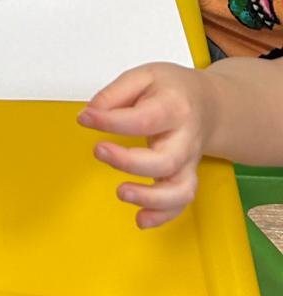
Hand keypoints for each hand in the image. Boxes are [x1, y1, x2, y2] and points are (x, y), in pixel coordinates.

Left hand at [78, 63, 209, 228]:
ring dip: (151, 197)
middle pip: (165, 160)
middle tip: (99, 151)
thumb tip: (91, 114)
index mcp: (174, 107)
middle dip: (129, 162)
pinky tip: (141, 219)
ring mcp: (188, 162)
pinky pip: (181, 202)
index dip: (111, 121)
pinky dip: (163, 215)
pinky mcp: (186, 178)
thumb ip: (115, 93)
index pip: (144, 118)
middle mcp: (186, 139)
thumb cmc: (173, 90)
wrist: (209, 104)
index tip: (86, 118)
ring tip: (122, 192)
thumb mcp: (144, 76)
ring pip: (180, 189)